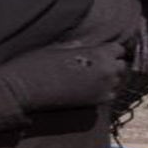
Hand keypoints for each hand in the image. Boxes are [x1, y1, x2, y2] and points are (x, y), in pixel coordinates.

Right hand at [0, 42, 128, 110]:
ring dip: (109, 78)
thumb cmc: (37, 64)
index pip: (119, 49)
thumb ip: (77, 46)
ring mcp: (102, 88)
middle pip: (121, 66)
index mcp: (98, 53)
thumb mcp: (57, 47)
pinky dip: (104, 92)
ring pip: (117, 82)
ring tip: (93, 77)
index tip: (101, 52)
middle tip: (97, 65)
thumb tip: (84, 44)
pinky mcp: (95, 103)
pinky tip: (90, 89)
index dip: (110, 50)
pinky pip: (110, 96)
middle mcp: (106, 71)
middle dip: (112, 64)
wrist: (25, 89)